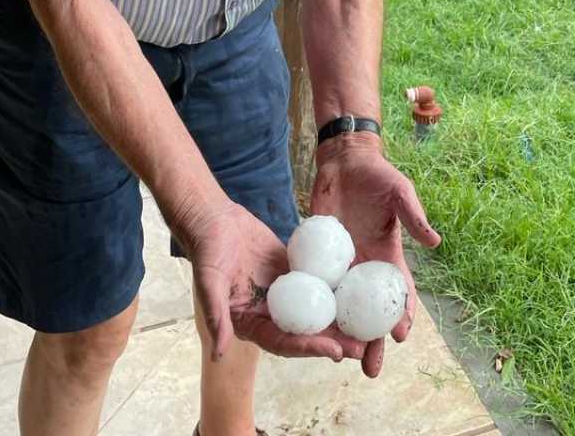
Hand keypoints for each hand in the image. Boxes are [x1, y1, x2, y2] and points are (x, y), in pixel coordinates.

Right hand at [180, 202, 366, 362]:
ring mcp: (285, 295)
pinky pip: (319, 286)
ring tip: (367, 329)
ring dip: (340, 322)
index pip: (284, 343)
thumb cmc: (207, 252)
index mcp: (251, 323)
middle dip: (333, 342)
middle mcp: (270, 314)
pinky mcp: (295, 275)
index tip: (335, 352)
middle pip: (305, 333)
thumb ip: (216, 317)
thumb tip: (219, 354)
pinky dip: (337, 291)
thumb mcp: (208, 283)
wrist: (214, 220)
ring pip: (316, 312)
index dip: (309, 348)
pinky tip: (359, 291)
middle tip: (361, 348)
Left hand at [311, 132, 441, 376]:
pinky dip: (314, 309)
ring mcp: (341, 266)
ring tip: (338, 362)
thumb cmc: (378, 175)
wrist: (344, 163)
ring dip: (341, 336)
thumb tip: (435, 242)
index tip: (399, 337)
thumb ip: (414, 216)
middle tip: (370, 370)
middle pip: (369, 313)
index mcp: (389, 257)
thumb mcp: (400, 192)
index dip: (401, 316)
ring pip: (342, 309)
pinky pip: (316, 287)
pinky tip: (307, 332)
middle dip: (372, 343)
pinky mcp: (317, 258)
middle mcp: (365, 268)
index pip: (398, 294)